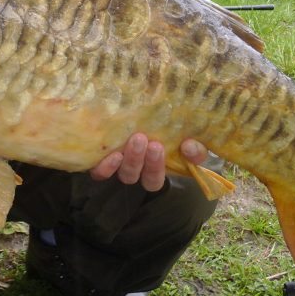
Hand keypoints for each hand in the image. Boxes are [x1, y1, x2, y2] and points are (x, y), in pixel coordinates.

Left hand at [90, 134, 207, 192]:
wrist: (141, 114)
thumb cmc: (166, 130)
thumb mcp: (186, 139)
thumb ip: (195, 148)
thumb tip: (190, 146)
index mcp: (152, 170)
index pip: (153, 180)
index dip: (156, 168)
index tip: (158, 146)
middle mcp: (133, 171)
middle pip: (135, 177)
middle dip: (141, 161)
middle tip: (146, 140)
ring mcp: (116, 165)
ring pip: (121, 173)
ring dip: (129, 159)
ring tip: (134, 139)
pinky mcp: (101, 158)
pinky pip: (99, 171)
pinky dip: (104, 166)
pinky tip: (112, 153)